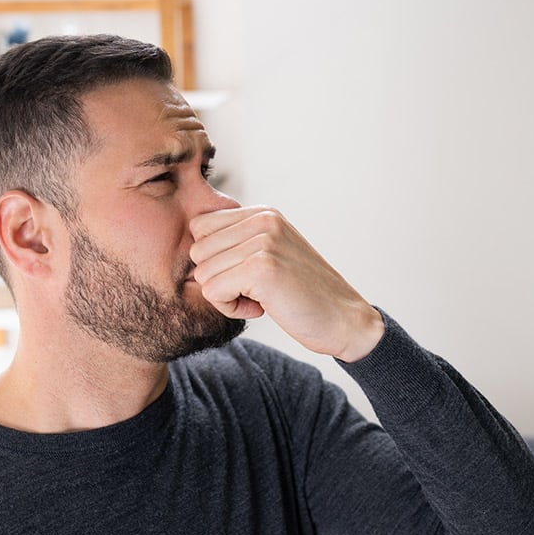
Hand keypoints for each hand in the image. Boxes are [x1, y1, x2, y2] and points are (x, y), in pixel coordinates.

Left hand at [188, 206, 383, 361]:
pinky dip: (230, 308)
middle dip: (218, 279)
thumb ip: (237, 244)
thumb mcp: (271, 256)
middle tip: (253, 291)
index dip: (215, 259)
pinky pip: (213, 292)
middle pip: (198, 251)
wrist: (345, 320)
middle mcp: (263, 220)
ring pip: (203, 273)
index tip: (246, 276)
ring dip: (225, 296)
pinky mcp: (262, 268)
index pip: (200, 227)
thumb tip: (187, 248)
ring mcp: (264, 242)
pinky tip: (260, 308)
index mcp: (263, 213)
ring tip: (260, 298)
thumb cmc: (303, 295)